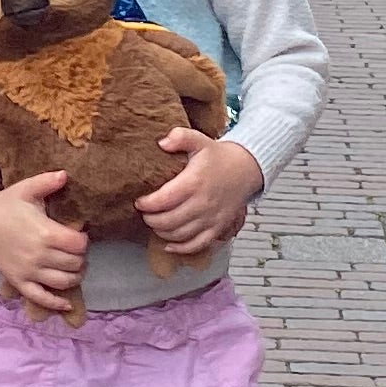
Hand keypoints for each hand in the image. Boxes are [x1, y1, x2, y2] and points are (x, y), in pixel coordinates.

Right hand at [0, 171, 88, 317]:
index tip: (80, 235)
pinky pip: (40, 298)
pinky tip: (67, 303)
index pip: (79, 244)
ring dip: (75, 277)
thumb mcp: (26, 189)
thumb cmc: (4, 204)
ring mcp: (29, 271)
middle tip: (76, 251)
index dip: (84, 240)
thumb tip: (66, 174)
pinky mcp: (19, 281)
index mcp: (46, 232)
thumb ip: (48, 182)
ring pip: (63, 282)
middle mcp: (40, 255)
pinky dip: (56, 303)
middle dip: (81, 257)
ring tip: (75, 268)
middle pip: (75, 263)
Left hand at [137, 129, 263, 258]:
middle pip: (168, 221)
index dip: (147, 204)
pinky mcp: (218, 228)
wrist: (245, 169)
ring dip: (162, 233)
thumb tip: (162, 143)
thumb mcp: (199, 140)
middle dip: (151, 220)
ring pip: (180, 235)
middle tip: (145, 214)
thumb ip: (180, 137)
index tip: (140, 202)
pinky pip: (198, 245)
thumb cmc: (218, 157)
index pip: (163, 200)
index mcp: (194, 182)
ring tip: (155, 224)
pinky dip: (181, 249)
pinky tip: (169, 245)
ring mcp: (211, 218)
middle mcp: (203, 203)